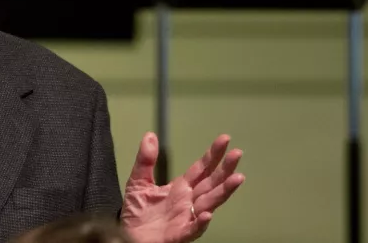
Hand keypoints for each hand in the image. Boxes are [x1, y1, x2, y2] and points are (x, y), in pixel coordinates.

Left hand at [121, 133, 243, 242]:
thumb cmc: (137, 211)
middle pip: (211, 183)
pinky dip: (200, 222)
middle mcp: (189, 201)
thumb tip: (150, 135)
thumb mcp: (138, 181)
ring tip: (237, 178)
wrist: (129, 235)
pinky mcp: (179, 234)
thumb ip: (145, 161)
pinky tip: (207, 214)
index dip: (213, 155)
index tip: (225, 139)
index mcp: (181, 188)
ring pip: (209, 203)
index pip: (201, 169)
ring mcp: (187, 217)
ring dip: (223, 191)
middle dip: (224, 169)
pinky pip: (193, 228)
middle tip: (237, 153)